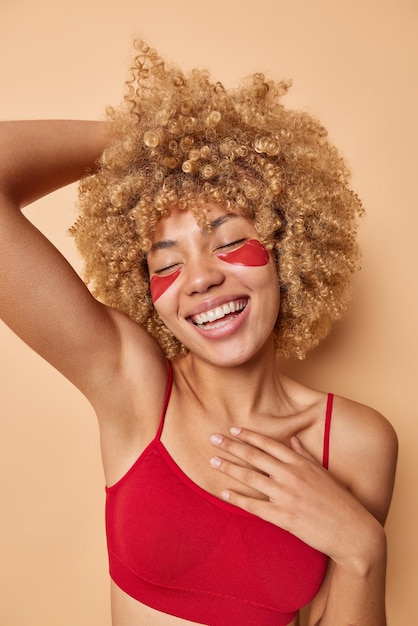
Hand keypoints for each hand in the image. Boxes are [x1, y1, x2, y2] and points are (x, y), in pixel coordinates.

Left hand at [209, 427, 381, 568]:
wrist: (354, 533)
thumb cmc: (340, 502)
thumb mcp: (324, 473)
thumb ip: (305, 455)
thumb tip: (293, 439)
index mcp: (302, 463)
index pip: (270, 444)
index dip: (249, 436)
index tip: (233, 430)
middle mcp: (292, 475)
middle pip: (255, 456)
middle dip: (231, 446)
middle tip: (213, 438)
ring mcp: (287, 496)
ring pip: (251, 477)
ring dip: (229, 468)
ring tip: (212, 461)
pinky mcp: (284, 517)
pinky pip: (254, 505)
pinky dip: (237, 498)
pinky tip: (223, 493)